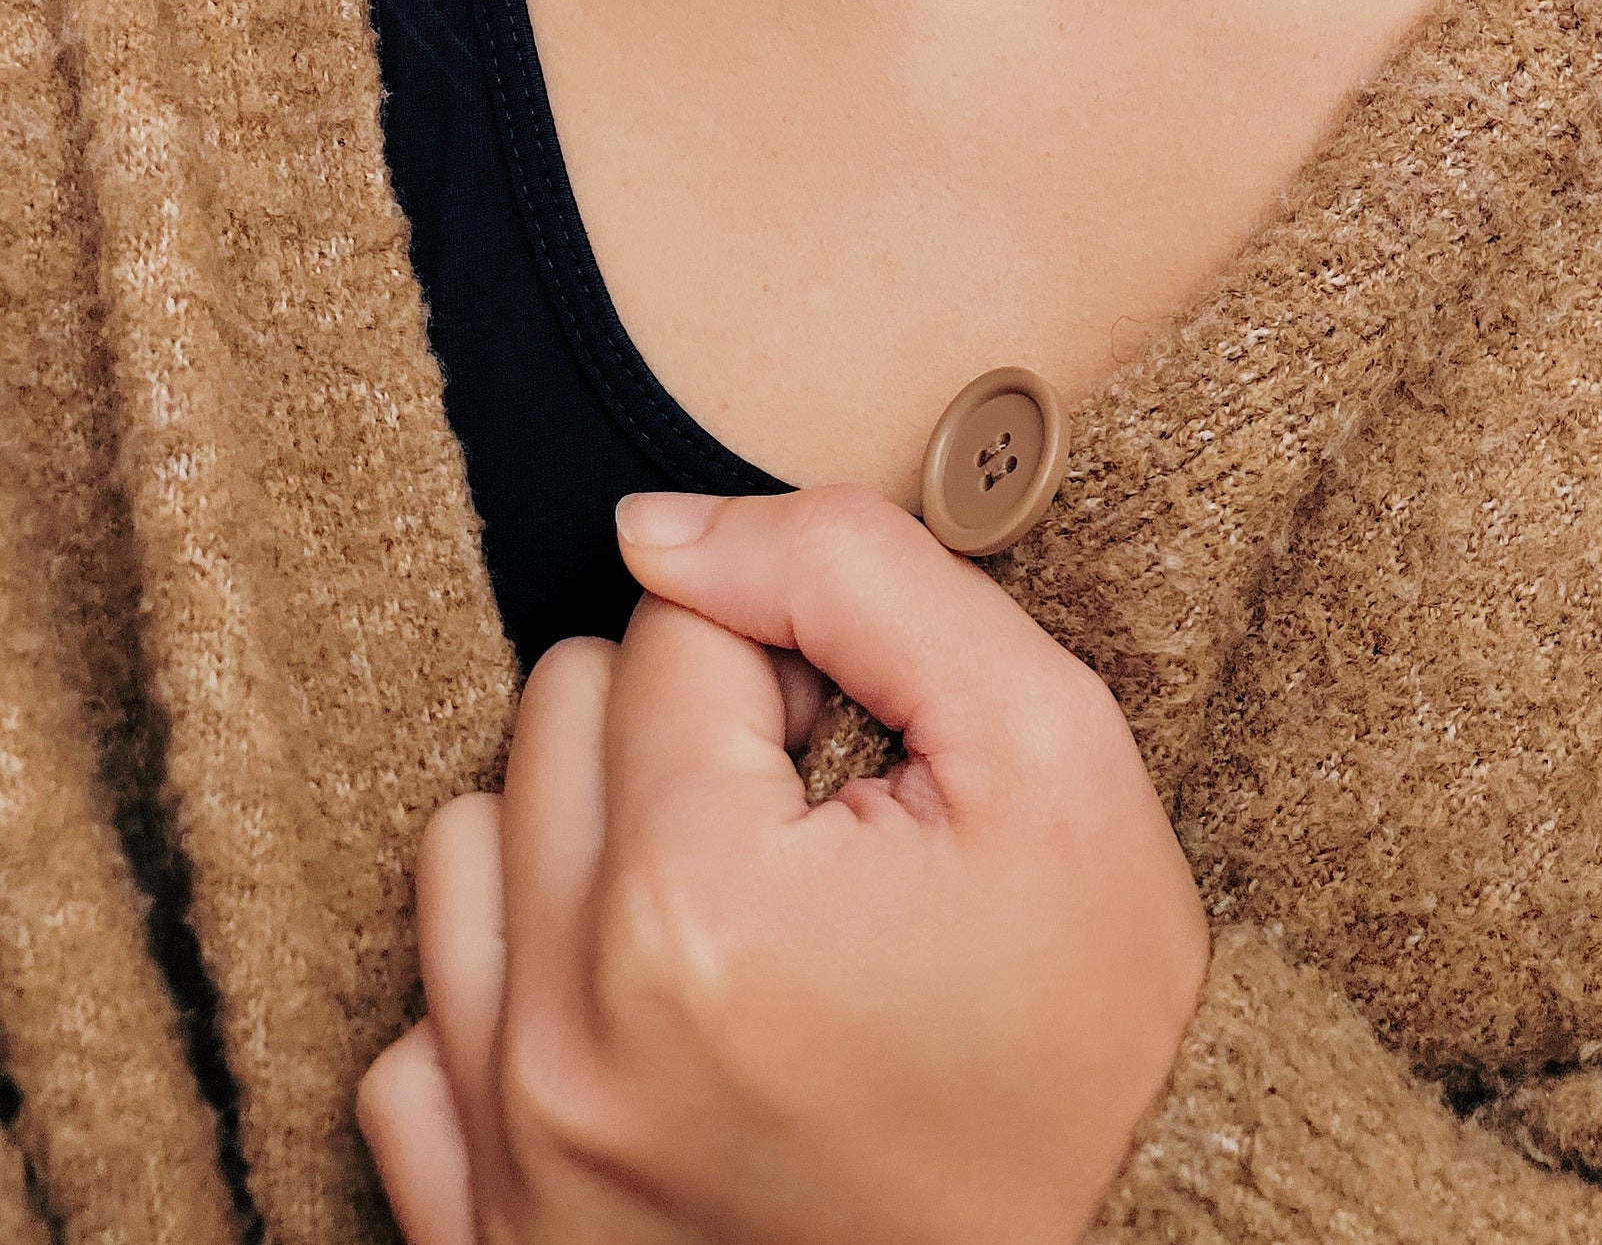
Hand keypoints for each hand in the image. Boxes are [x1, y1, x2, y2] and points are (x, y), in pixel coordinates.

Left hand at [357, 484, 1209, 1244]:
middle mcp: (570, 1044)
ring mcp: (521, 1162)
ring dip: (589, 845)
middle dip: (688, 736)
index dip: (792, 664)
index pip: (668, 629)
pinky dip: (513, 1002)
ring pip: (469, 852)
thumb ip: (851, 573)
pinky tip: (641, 1019)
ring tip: (732, 913)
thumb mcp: (1047, 744)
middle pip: (556, 720)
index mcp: (696, 910)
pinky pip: (413, 1050)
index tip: (865, 761)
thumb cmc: (1099, 1018)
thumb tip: (657, 529)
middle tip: (817, 835)